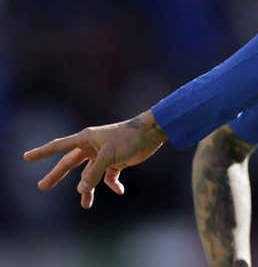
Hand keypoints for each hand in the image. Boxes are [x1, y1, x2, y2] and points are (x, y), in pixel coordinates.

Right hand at [23, 110, 166, 208]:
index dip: (42, 153)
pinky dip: (112, 184)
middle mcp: (92, 147)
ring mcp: (104, 155)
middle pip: (69, 163)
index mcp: (85, 139)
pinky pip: (109, 176)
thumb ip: (93, 174)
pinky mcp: (117, 161)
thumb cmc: (129, 138)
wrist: (152, 133)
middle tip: (42, 187)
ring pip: (89, 175)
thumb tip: (81, 190)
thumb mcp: (109, 156)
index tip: (26, 157)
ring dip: (88, 189)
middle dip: (56, 175)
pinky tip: (119, 190)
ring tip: (86, 204)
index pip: (58, 147)